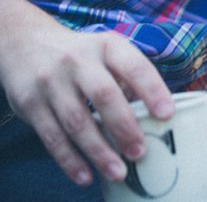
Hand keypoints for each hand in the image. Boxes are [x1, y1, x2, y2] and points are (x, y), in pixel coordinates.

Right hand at [0, 18, 173, 186]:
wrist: (26, 44)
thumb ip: (130, 79)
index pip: (134, 67)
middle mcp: (79, 61)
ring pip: (77, 121)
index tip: (166, 115)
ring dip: (99, 151)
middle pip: (104, 95)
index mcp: (108, 46)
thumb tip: (155, 116)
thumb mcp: (108, 52)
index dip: (152, 90)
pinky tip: (86, 175)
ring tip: (118, 171)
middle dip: (124, 127)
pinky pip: (52, 137)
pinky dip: (70, 160)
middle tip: (140, 152)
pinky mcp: (31, 104)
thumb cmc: (83, 55)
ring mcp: (52, 82)